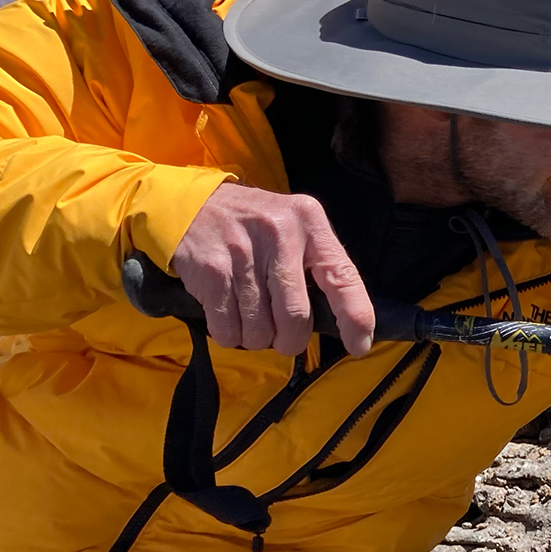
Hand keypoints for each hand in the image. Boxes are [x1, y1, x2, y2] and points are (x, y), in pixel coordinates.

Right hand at [169, 183, 374, 356]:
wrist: (191, 205)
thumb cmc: (255, 227)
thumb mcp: (294, 227)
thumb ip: (318, 266)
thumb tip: (343, 324)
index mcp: (309, 223)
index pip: (343, 278)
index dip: (355, 319)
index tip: (359, 346)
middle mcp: (279, 234)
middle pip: (295, 317)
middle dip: (290, 340)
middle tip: (282, 337)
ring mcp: (242, 253)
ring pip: (259, 330)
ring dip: (257, 339)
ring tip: (251, 318)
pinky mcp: (212, 271)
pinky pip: (227, 329)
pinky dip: (230, 335)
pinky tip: (229, 315)